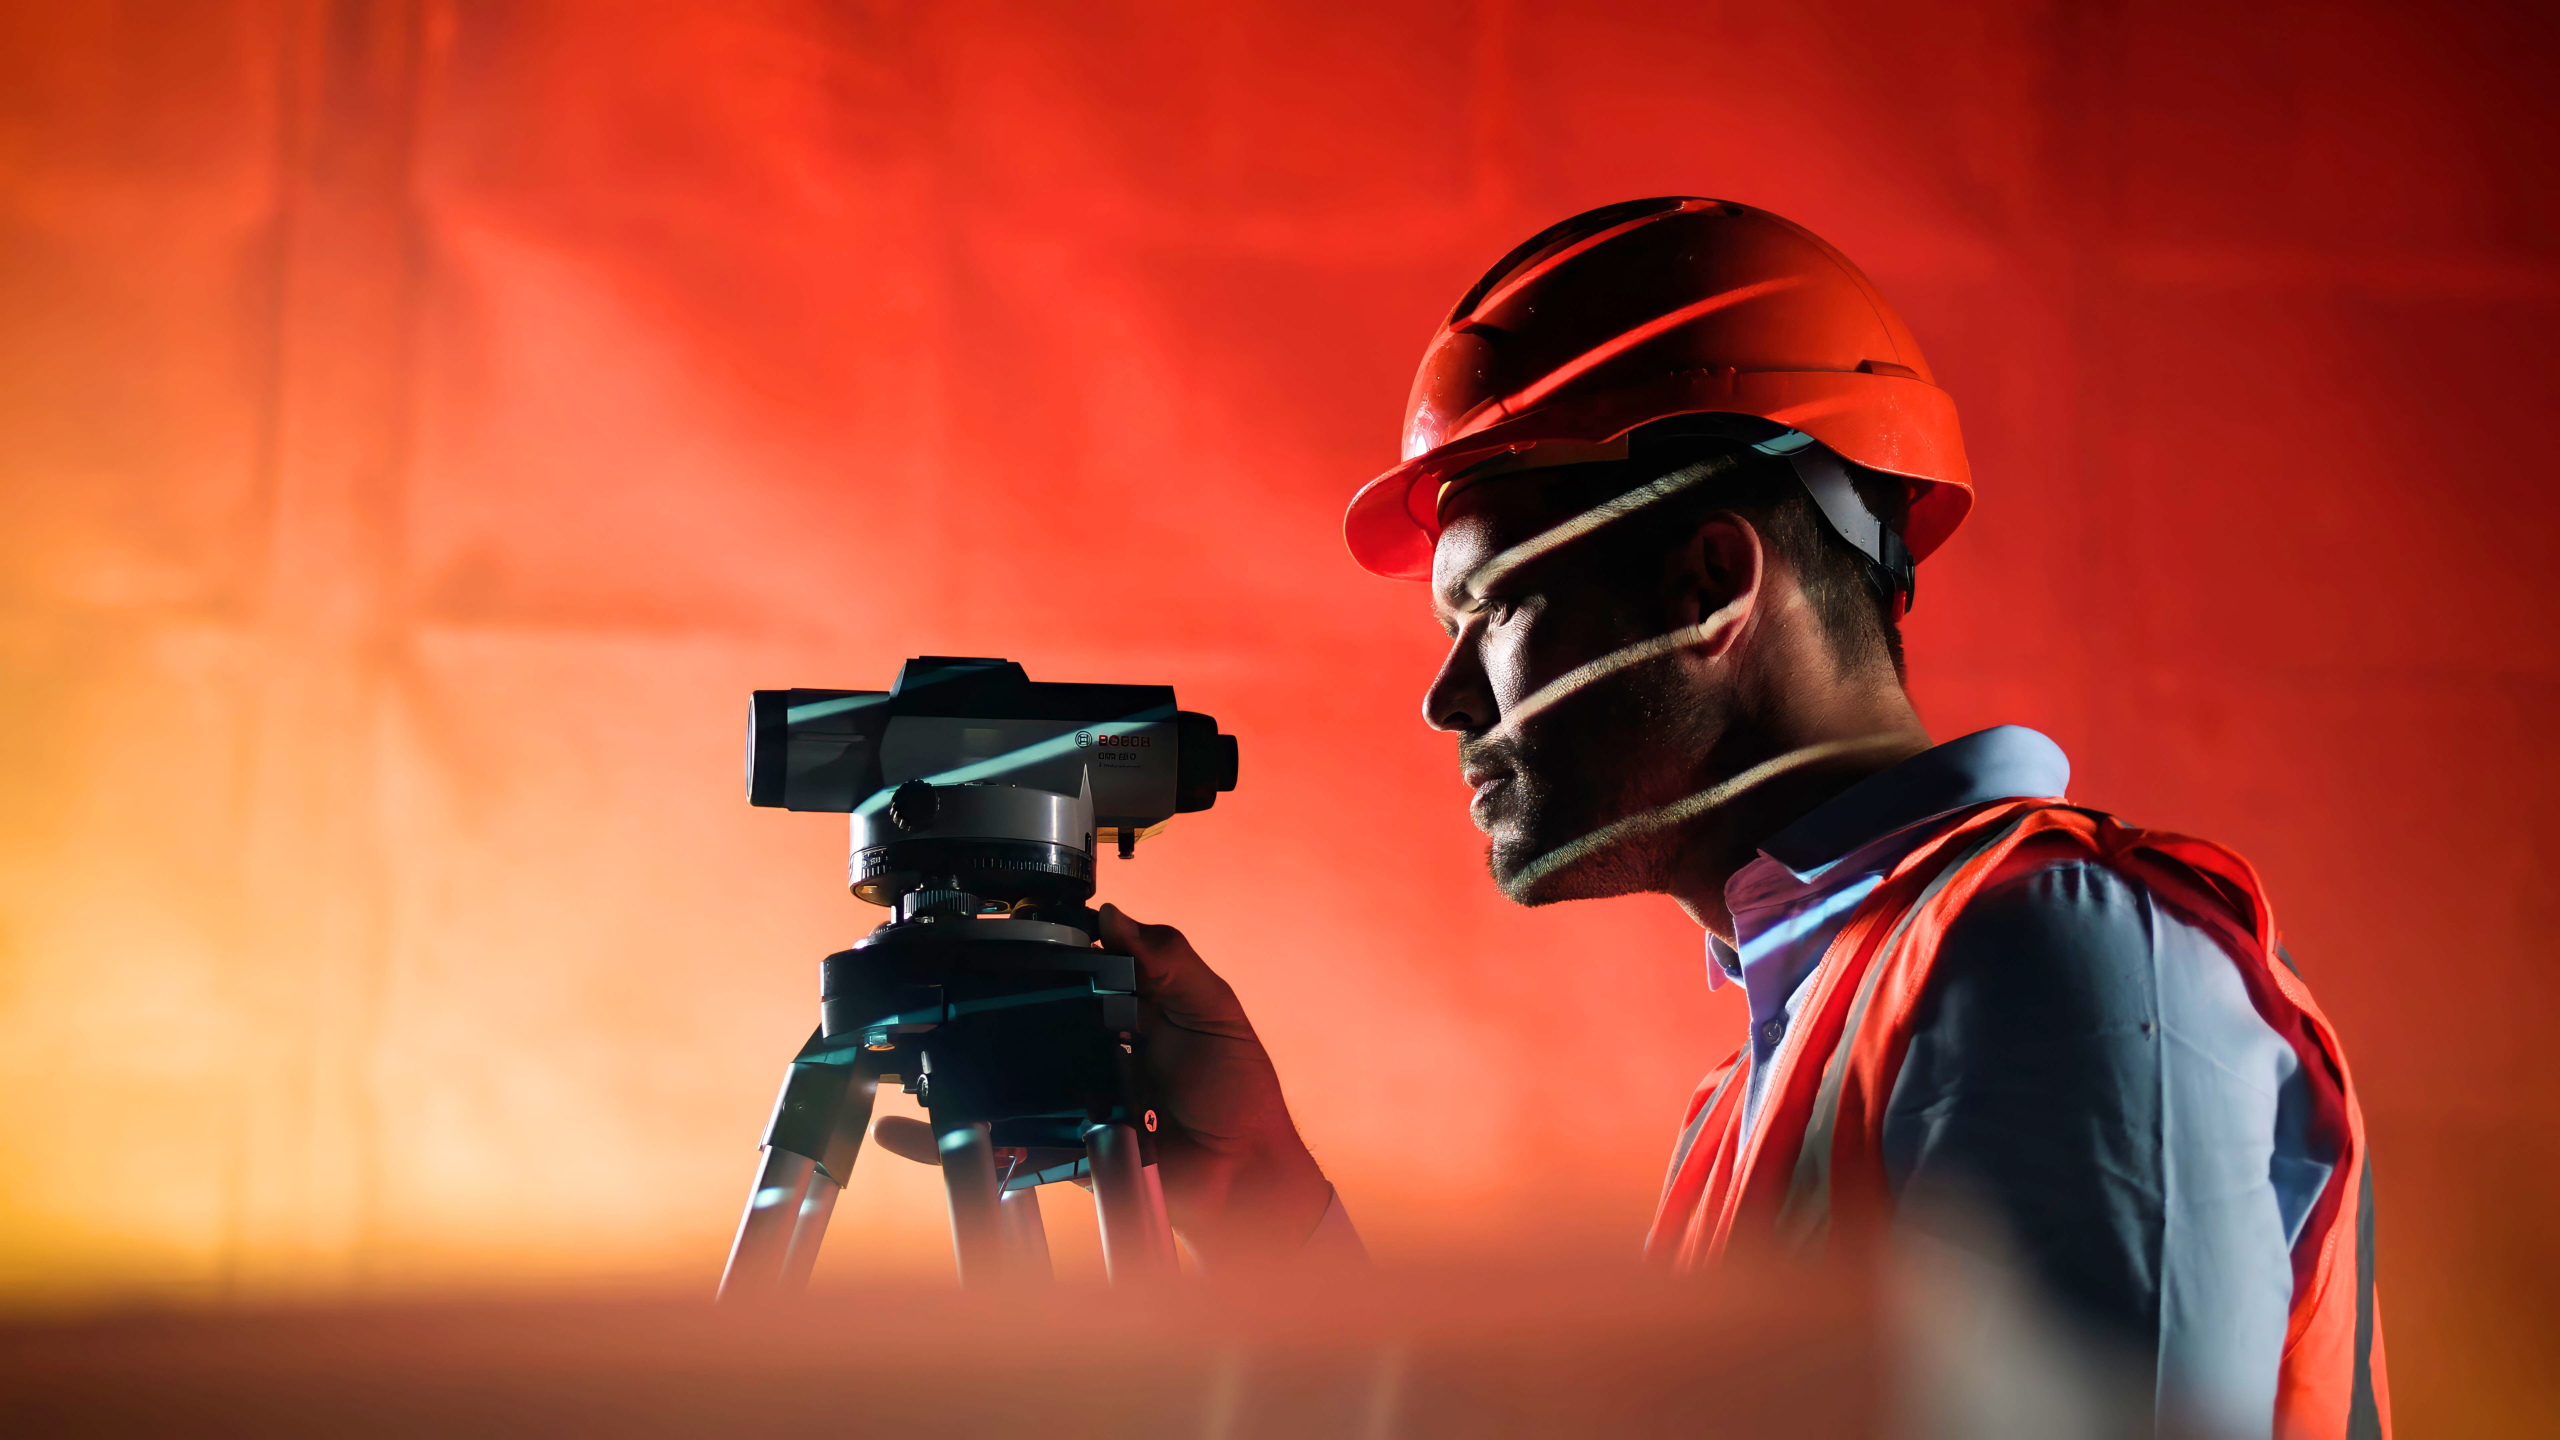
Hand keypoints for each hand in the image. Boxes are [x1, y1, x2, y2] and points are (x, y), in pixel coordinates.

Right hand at [870, 903, 1334, 1264]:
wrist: (1246, 1178)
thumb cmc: (1239, 1093)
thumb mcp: (1214, 1010)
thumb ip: (1170, 960)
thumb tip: (1111, 916)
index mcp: (1120, 1006)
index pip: (1061, 969)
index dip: (1024, 950)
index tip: (981, 931)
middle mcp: (1085, 1048)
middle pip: (1015, 1019)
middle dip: (967, 1004)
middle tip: (920, 987)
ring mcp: (1066, 1096)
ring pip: (995, 1075)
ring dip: (945, 1064)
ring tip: (895, 1046)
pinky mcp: (1057, 1146)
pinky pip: (997, 1140)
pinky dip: (945, 1139)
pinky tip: (901, 1131)